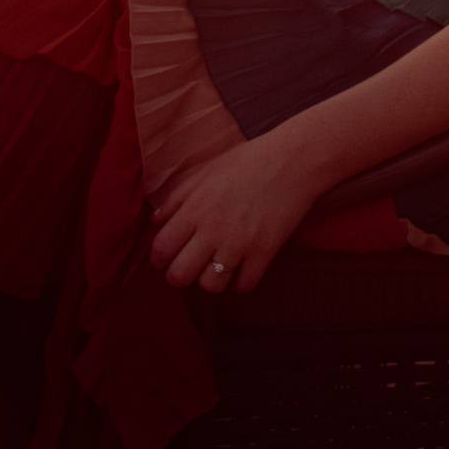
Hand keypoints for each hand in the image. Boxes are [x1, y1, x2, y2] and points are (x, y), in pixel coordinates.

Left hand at [149, 132, 320, 293]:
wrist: (292, 161)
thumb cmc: (247, 162)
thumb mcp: (206, 171)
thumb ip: (177, 197)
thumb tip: (155, 222)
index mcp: (194, 208)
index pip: (161, 248)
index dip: (158, 259)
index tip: (165, 259)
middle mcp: (212, 230)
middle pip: (179, 275)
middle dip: (179, 276)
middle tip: (189, 268)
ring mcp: (239, 244)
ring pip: (210, 287)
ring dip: (210, 281)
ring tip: (217, 268)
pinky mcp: (264, 253)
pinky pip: (243, 286)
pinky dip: (240, 282)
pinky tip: (242, 268)